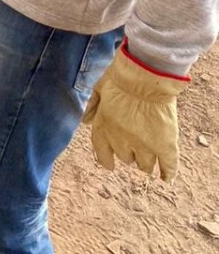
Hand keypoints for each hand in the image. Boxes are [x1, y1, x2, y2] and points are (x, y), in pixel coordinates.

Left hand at [82, 43, 188, 181]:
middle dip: (129, 151)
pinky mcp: (164, 145)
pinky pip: (168, 165)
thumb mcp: (99, 88)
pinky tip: (166, 178)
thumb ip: (92, 106)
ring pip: (145, 165)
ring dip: (146, 161)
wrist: (146, 75)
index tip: (110, 164)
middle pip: (126, 158)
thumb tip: (85, 121)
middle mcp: (121, 141)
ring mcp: (144, 145)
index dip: (107, 159)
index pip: (102, 153)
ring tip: (149, 154)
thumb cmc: (121, 77)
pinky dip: (167, 173)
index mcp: (103, 128)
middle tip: (135, 142)